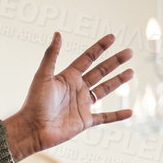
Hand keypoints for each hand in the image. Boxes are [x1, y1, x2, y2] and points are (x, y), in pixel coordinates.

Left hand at [3, 32, 133, 161]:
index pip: (88, 59)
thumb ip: (51, 55)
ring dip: (118, 81)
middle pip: (100, 72)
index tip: (112, 37)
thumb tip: (57, 33)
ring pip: (104, 90)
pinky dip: (117, 116)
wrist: (32, 129)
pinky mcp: (84, 121)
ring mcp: (82, 105)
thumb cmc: (34, 103)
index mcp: (68, 77)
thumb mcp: (43, 76)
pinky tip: (130, 112)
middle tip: (129, 52)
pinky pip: (105, 118)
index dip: (99, 48)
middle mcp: (77, 89)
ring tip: (131, 72)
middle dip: (115, 62)